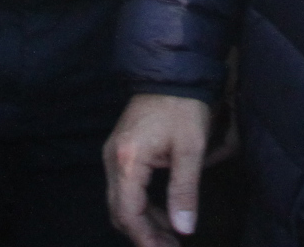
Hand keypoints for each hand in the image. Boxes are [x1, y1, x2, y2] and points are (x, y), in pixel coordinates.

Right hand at [107, 94, 211, 245]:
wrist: (173, 73)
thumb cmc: (183, 107)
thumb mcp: (190, 149)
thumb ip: (185, 191)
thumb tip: (183, 229)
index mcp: (128, 160)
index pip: (128, 213)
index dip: (145, 240)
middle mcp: (113, 159)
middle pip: (119, 212)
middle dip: (144, 236)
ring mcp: (114, 155)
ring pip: (121, 202)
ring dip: (144, 223)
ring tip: (171, 238)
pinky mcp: (121, 152)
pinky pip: (125, 189)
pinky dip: (142, 207)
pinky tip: (164, 215)